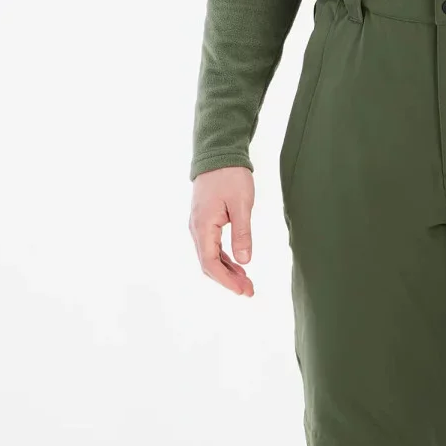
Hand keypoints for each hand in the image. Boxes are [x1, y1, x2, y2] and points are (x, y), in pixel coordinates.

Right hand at [190, 166, 255, 296]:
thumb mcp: (242, 205)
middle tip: (249, 291)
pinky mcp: (205, 221)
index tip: (242, 290)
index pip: (210, 262)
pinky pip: (211, 246)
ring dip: (227, 271)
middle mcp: (196, 228)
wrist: (219, 154)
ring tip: (246, 282)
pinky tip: (239, 265)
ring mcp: (199, 225)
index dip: (225, 280)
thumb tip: (245, 261)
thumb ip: (242, 233)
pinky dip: (224, 259)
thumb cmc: (230, 176)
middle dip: (227, 280)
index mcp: (203, 226)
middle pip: (208, 264)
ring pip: (210, 256)